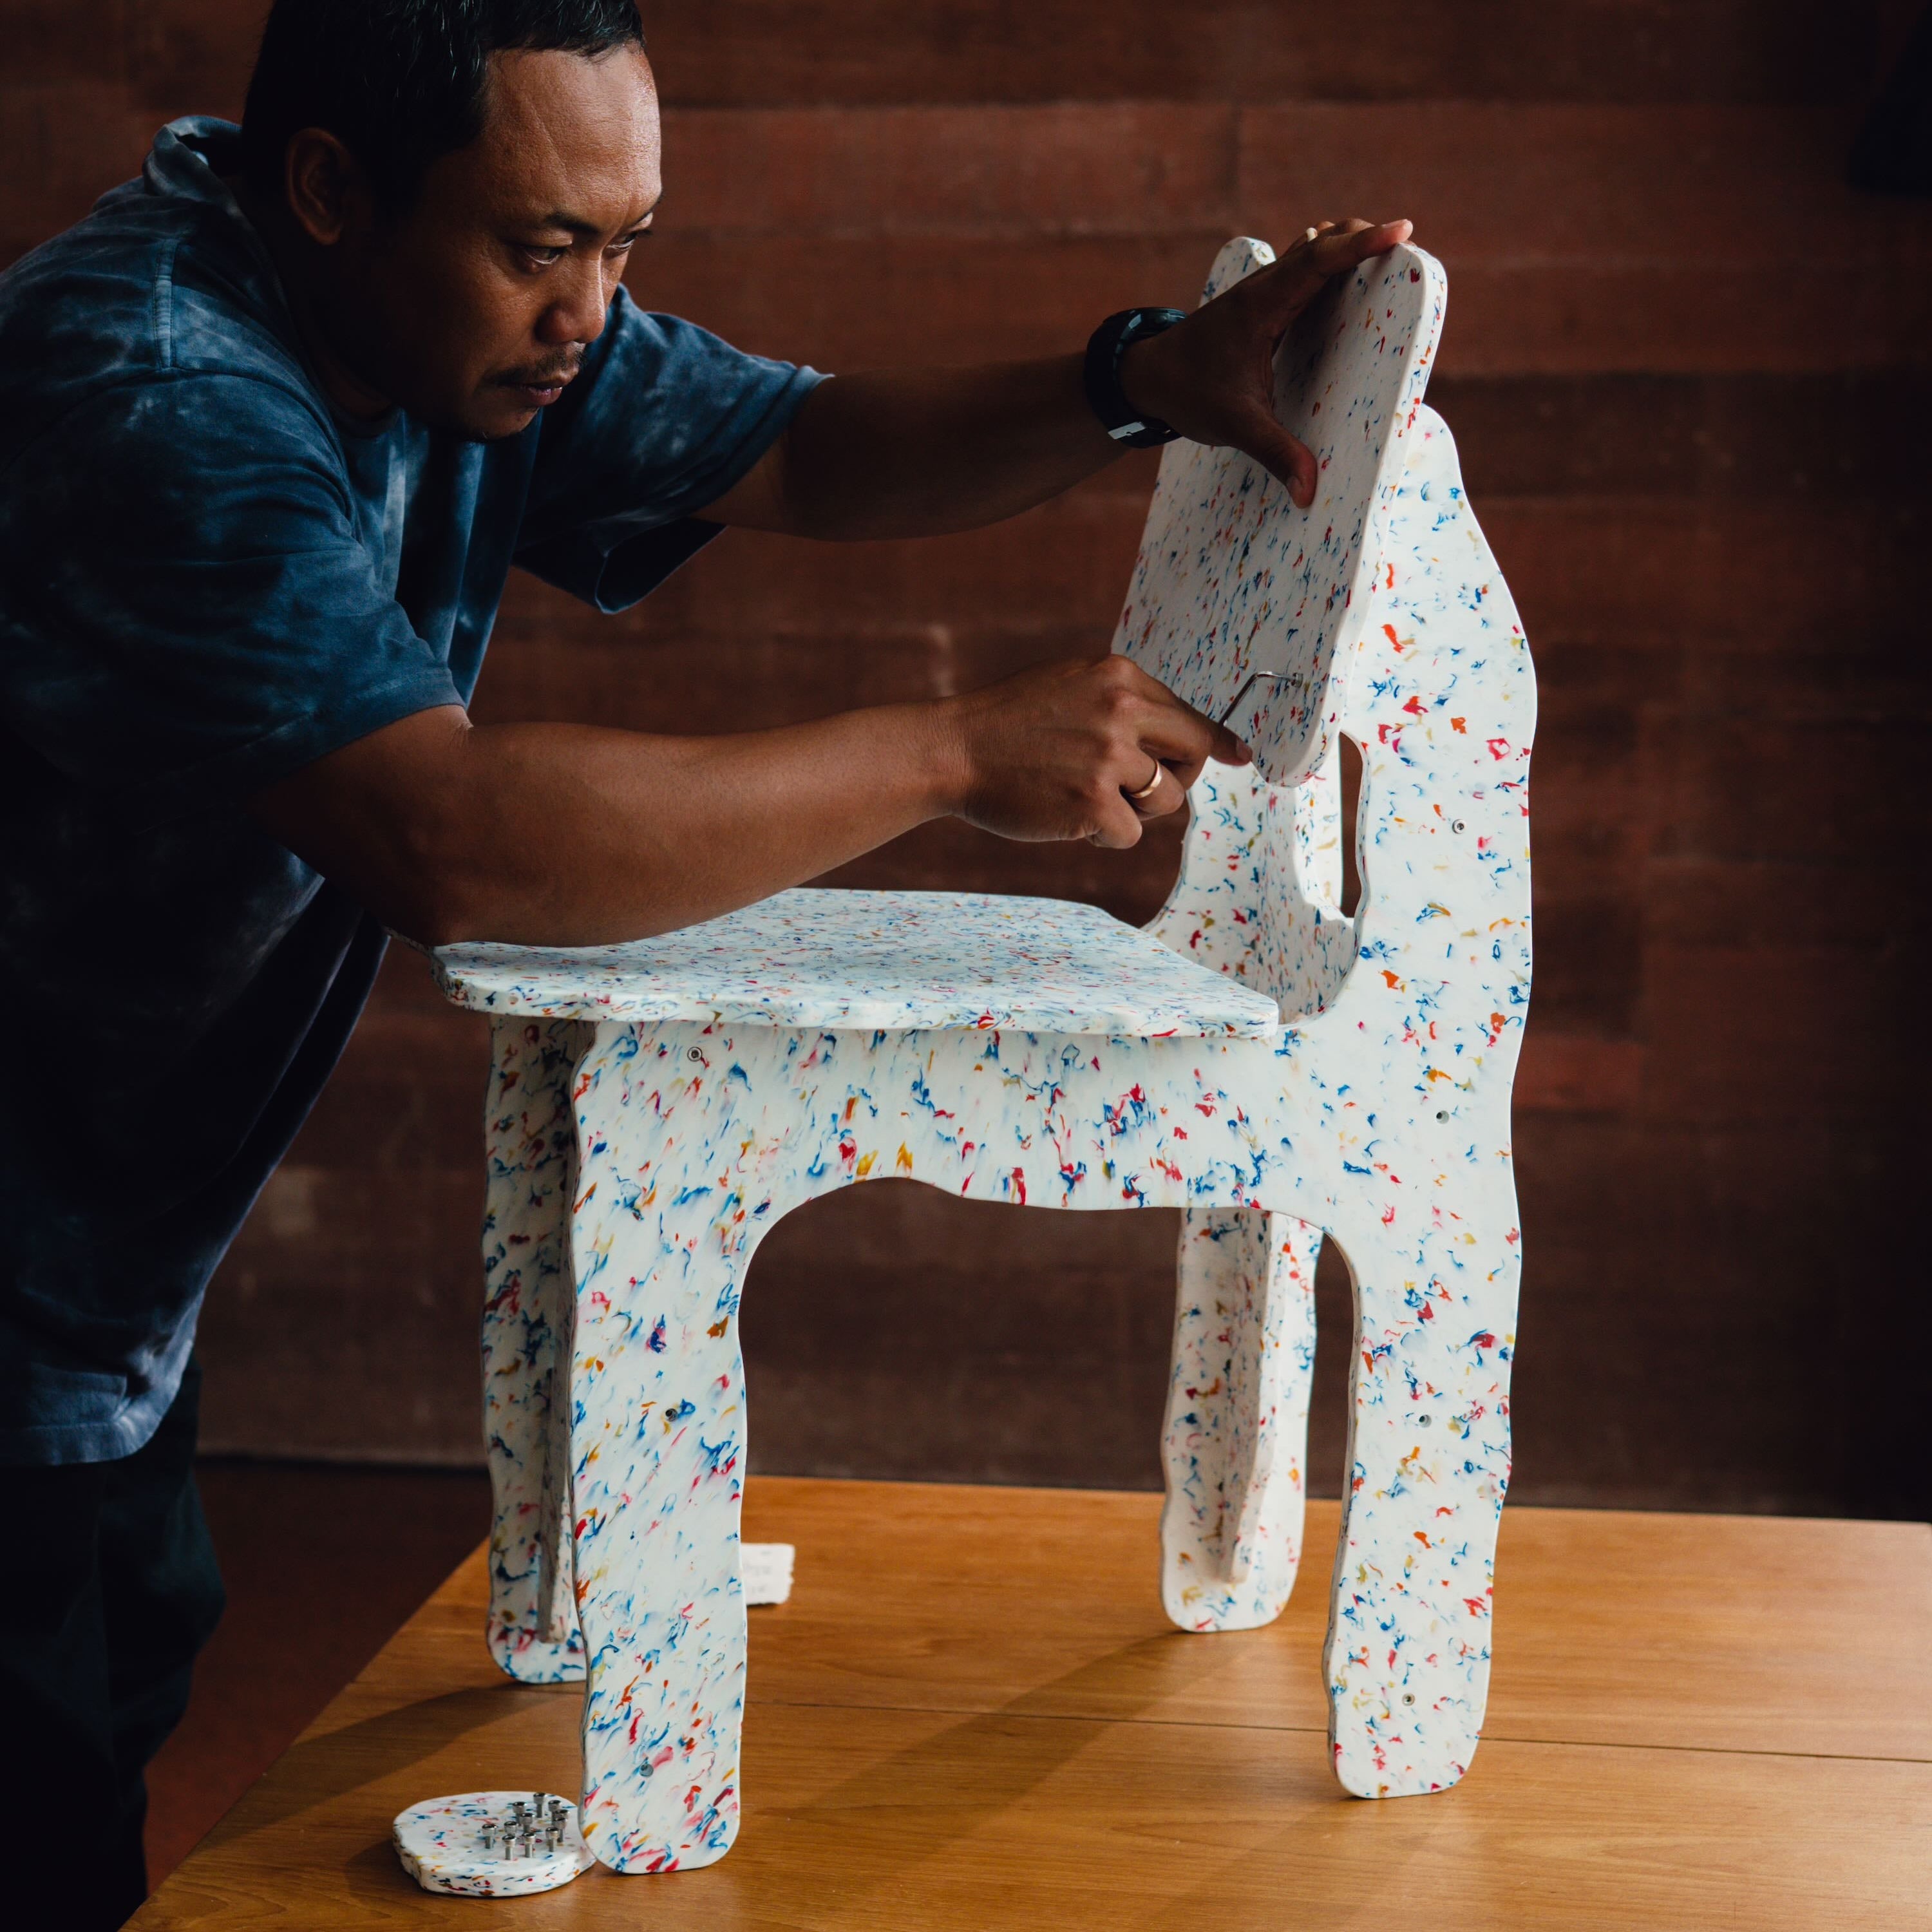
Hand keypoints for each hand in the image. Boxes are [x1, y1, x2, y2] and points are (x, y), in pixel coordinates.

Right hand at [936, 655, 1251, 849]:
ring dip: (1136, 809)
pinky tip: (1070, 818)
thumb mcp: (1071, 685)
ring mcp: (1108, 757)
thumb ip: (1125, 702)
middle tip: (1137, 788)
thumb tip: (1200, 735)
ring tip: (1089, 798)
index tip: (1239, 756)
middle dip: (1176, 777)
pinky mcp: (1093, 803)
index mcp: (1120, 676)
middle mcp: (1122, 710)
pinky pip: (1132, 833)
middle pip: (1192, 754)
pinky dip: (1105, 835)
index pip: (1188, 715)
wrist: (952, 751)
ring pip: (1167, 799)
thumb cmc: (1009, 724)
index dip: (1213, 742)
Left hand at [1117, 217, 1413, 507]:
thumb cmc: (1186, 394)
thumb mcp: (1234, 426)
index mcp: (1260, 305)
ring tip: (1387, 251)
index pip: (1317, 261)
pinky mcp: (1263, 305)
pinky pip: (1304, 271)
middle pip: (1322, 242)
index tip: (1400, 231)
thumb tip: (1309, 492)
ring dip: (1347, 245)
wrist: (1145, 378)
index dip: (1360, 245)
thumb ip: (1274, 454)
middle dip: (1363, 237)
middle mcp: (1263, 288)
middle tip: (1403, 244)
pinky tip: (1349, 273)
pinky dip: (1331, 263)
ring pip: (1312, 250)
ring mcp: (1262, 292)